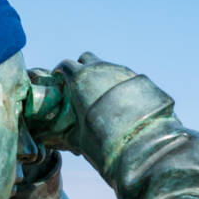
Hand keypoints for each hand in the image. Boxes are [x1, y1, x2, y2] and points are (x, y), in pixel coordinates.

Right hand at [24, 54, 138, 160]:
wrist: (139, 136)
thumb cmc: (103, 138)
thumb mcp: (80, 139)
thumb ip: (71, 133)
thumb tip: (68, 139)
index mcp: (79, 78)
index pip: (65, 66)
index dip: (60, 72)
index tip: (59, 79)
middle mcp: (99, 69)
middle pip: (86, 59)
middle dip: (81, 68)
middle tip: (80, 83)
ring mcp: (120, 71)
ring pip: (106, 67)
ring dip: (102, 76)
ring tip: (103, 95)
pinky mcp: (137, 78)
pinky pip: (123, 77)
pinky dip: (118, 84)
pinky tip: (122, 101)